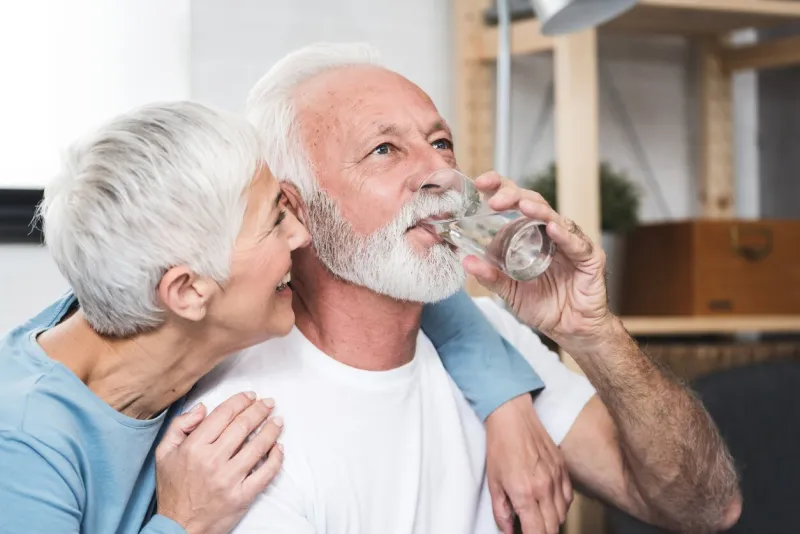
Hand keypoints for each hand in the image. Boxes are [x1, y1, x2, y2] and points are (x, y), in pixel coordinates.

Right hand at [154, 392, 283, 533]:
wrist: (179, 528)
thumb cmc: (173, 490)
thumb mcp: (164, 454)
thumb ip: (179, 426)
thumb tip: (202, 408)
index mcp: (194, 447)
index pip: (223, 415)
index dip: (240, 401)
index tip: (251, 396)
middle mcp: (212, 460)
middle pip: (243, 426)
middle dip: (259, 410)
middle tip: (269, 403)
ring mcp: (229, 479)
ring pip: (258, 446)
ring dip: (271, 430)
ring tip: (278, 420)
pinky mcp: (242, 496)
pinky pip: (266, 473)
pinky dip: (276, 458)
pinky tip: (279, 447)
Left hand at [464, 172, 611, 348]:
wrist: (571, 330)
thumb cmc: (545, 305)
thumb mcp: (510, 292)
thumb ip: (491, 276)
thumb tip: (466, 260)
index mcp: (531, 235)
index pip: (516, 203)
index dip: (500, 188)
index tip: (481, 182)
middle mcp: (551, 233)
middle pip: (534, 203)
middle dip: (514, 195)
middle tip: (495, 199)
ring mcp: (571, 243)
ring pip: (555, 218)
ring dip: (538, 210)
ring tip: (522, 206)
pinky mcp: (590, 258)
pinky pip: (577, 244)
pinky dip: (565, 235)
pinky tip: (552, 228)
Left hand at [485, 394, 571, 533]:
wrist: (513, 418)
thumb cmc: (501, 446)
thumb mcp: (493, 482)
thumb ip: (501, 510)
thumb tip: (507, 530)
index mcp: (525, 493)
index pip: (537, 532)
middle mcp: (545, 488)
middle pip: (553, 527)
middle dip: (543, 533)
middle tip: (532, 529)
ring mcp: (557, 478)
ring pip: (563, 514)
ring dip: (553, 521)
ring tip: (540, 518)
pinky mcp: (564, 469)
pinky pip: (569, 498)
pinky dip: (562, 506)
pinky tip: (551, 504)